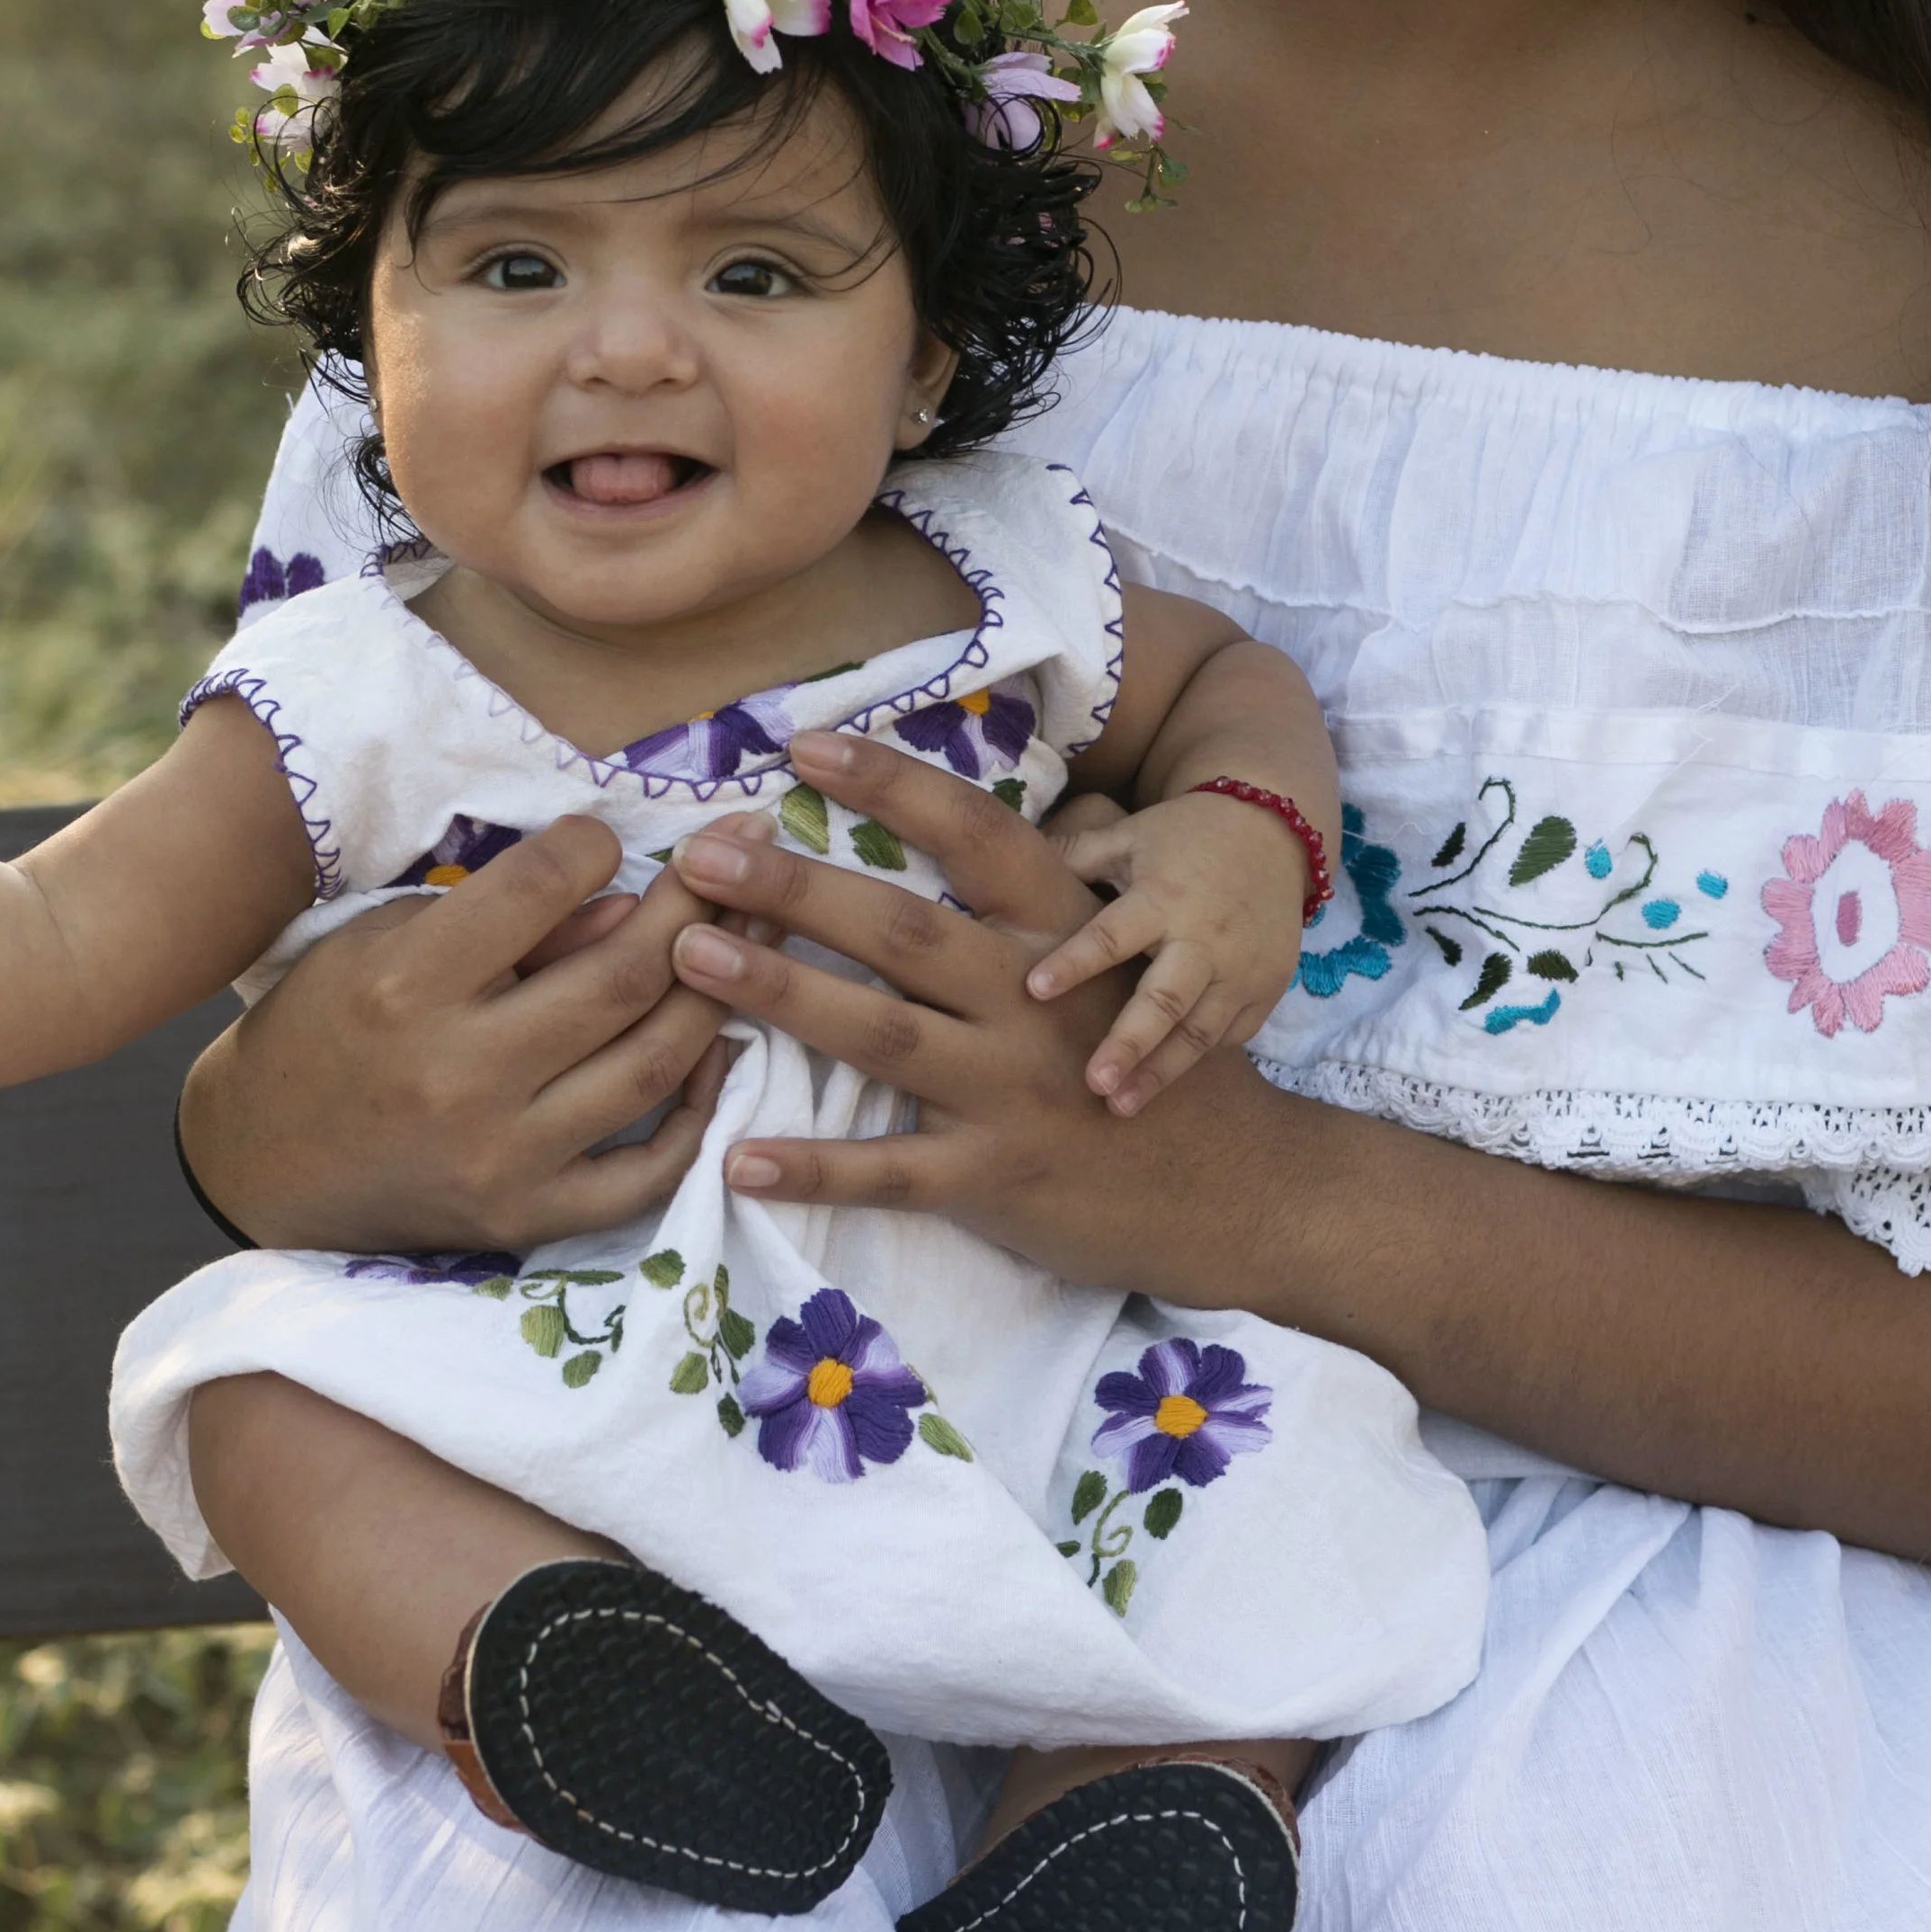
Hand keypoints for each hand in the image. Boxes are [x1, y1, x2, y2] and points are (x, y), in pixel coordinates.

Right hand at [177, 813, 776, 1253]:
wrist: (260, 1164)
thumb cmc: (328, 1026)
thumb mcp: (387, 940)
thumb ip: (507, 923)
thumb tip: (631, 902)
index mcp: (409, 987)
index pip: (539, 889)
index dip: (593, 844)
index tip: (609, 832)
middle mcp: (459, 1076)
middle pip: (622, 978)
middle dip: (699, 904)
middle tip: (744, 854)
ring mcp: (501, 1159)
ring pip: (653, 1067)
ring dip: (722, 991)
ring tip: (758, 932)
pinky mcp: (526, 1219)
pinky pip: (646, 1173)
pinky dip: (700, 1114)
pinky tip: (723, 1051)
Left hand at [666, 729, 1307, 1300]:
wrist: (1240, 1187)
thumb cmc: (1146, 1055)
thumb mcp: (1114, 953)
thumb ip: (1035, 891)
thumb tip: (948, 817)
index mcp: (1060, 929)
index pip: (972, 833)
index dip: (891, 783)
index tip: (805, 744)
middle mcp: (1034, 1000)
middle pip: (904, 929)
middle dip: (796, 887)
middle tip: (700, 857)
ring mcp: (1013, 1092)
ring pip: (884, 1035)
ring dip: (783, 993)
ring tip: (691, 959)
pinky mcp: (997, 1178)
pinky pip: (892, 1172)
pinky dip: (815, 1169)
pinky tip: (737, 1160)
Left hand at [1028, 791, 1309, 1113]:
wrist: (1275, 834)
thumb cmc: (1184, 838)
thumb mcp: (1130, 835)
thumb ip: (1073, 855)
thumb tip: (993, 861)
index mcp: (1163, 896)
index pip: (1114, 934)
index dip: (1075, 961)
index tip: (1034, 990)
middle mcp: (1204, 939)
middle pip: (1166, 1000)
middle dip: (1130, 1043)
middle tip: (1094, 1083)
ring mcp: (1241, 971)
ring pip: (1198, 1033)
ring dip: (1160, 1073)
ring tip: (1121, 1108)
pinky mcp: (1265, 993)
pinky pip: (1229, 1037)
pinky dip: (1197, 1063)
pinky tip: (1164, 1089)